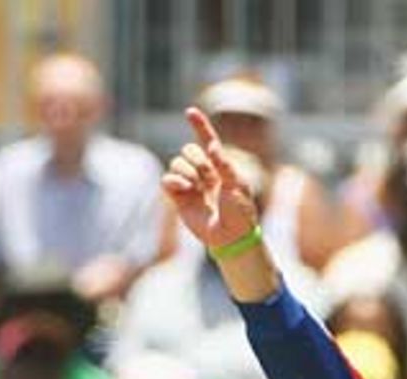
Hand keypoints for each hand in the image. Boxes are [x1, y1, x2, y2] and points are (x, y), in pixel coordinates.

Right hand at [162, 107, 259, 251]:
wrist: (231, 238)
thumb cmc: (240, 213)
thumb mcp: (237, 185)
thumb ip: (224, 164)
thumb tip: (211, 145)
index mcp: (219, 167)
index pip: (207, 140)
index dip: (199, 125)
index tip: (190, 111)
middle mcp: (203, 173)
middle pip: (188, 150)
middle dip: (195, 157)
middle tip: (207, 175)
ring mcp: (190, 185)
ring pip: (176, 163)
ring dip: (186, 170)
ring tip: (197, 187)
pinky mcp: (179, 198)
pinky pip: (166, 180)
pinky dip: (173, 181)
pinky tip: (185, 188)